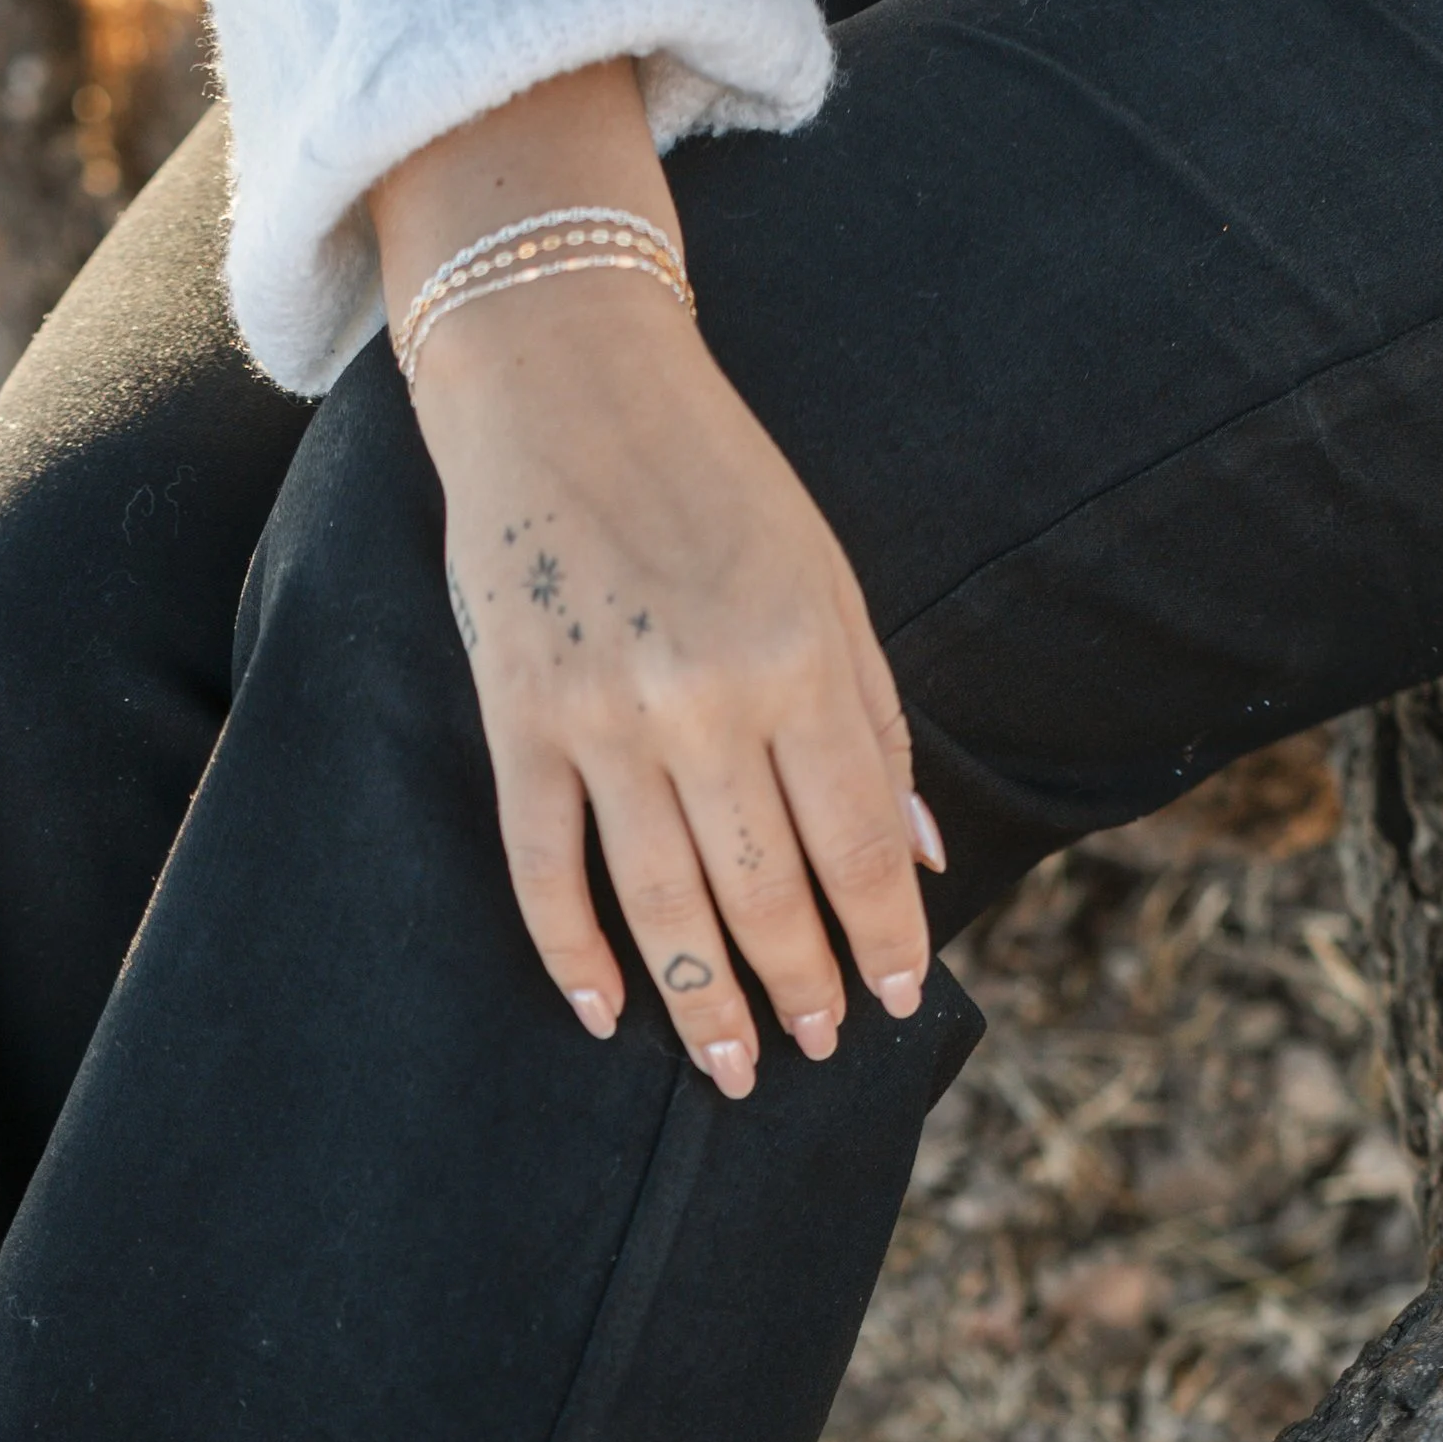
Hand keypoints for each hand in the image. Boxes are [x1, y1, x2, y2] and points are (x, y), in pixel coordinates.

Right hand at [374, 64, 941, 1101]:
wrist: (561, 375)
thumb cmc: (713, 478)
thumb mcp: (825, 579)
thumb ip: (873, 722)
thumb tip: (921, 860)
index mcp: (801, 658)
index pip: (860, 843)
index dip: (885, 937)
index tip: (896, 1004)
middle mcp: (708, 698)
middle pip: (765, 891)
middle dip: (801, 987)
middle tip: (814, 1052)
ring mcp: (605, 716)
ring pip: (662, 902)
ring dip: (704, 1000)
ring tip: (735, 1066)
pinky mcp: (521, 718)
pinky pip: (544, 867)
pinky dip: (573, 952)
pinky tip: (606, 1012)